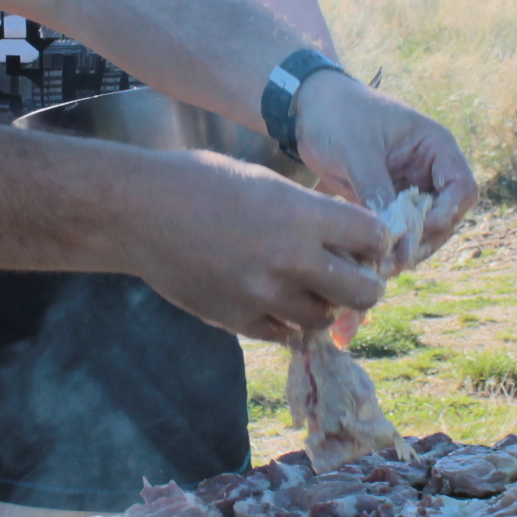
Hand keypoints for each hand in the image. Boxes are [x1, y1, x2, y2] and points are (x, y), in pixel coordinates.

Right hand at [125, 151, 391, 345]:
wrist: (140, 212)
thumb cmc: (201, 182)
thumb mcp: (267, 183)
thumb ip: (310, 213)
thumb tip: (348, 237)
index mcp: (302, 216)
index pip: (373, 238)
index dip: (376, 241)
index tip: (367, 243)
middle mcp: (291, 260)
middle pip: (362, 292)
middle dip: (363, 285)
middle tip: (351, 276)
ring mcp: (264, 296)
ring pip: (324, 318)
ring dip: (322, 305)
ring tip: (305, 288)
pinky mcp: (238, 321)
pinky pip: (284, 334)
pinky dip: (286, 321)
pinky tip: (274, 301)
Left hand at [290, 74, 477, 260]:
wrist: (310, 108)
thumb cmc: (339, 113)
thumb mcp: (357, 148)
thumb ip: (375, 186)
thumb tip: (390, 229)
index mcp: (434, 146)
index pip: (461, 187)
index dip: (448, 212)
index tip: (421, 228)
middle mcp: (429, 170)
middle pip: (447, 215)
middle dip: (427, 239)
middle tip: (399, 260)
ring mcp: (409, 187)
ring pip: (424, 228)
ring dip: (409, 248)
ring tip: (384, 266)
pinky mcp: (388, 201)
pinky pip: (399, 229)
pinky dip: (389, 245)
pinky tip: (372, 261)